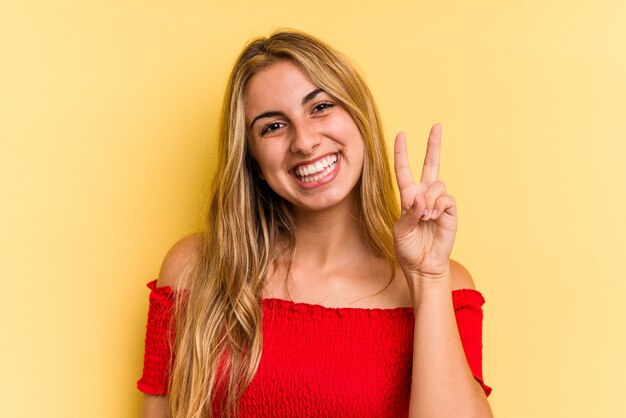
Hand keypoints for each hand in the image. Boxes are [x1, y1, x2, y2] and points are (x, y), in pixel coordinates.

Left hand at [393, 124, 456, 280]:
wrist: (423, 265)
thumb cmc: (408, 248)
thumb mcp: (400, 229)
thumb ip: (408, 211)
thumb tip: (421, 197)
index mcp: (408, 196)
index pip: (404, 170)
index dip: (402, 153)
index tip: (401, 135)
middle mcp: (424, 195)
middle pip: (430, 164)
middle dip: (433, 145)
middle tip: (437, 126)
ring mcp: (438, 202)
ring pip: (436, 185)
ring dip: (427, 201)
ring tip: (424, 217)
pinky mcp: (449, 210)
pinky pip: (445, 198)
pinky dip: (437, 207)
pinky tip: (433, 218)